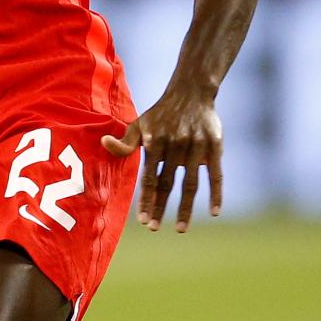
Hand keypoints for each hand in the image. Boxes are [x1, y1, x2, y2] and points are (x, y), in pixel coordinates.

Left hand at [101, 90, 223, 231]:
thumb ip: (124, 142)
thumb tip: (104, 143)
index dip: (146, 200)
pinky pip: (216, 174)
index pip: (149, 178)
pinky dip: (216, 194)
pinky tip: (214, 212)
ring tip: (179, 228)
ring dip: (185, 208)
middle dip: (160, 208)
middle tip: (152, 228)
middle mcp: (175, 147)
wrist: (191, 92)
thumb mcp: (139, 124)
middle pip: (167, 184)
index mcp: (155, 144)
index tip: (141, 220)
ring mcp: (196, 148)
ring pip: (190, 184)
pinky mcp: (214, 147)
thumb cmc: (161, 113)